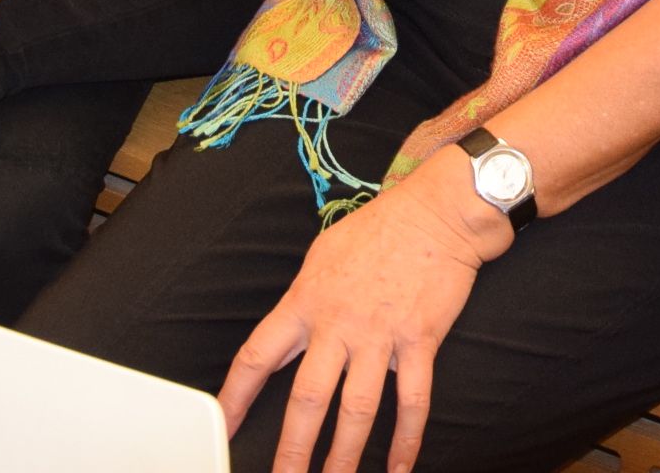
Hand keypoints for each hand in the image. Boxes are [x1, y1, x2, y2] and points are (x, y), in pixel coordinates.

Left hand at [219, 157, 505, 472]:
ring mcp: (380, 335)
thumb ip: (303, 300)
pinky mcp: (420, 341)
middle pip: (306, 400)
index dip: (234, 397)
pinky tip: (400, 467)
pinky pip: (413, 400)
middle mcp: (337, 324)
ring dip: (344, 456)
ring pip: (356, 410)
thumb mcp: (322, 256)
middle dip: (291, 450)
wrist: (437, 212)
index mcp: (305, 302)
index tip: (222, 428)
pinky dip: (407, 439)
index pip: (257, 357)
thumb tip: (287, 337)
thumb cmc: (379, 230)